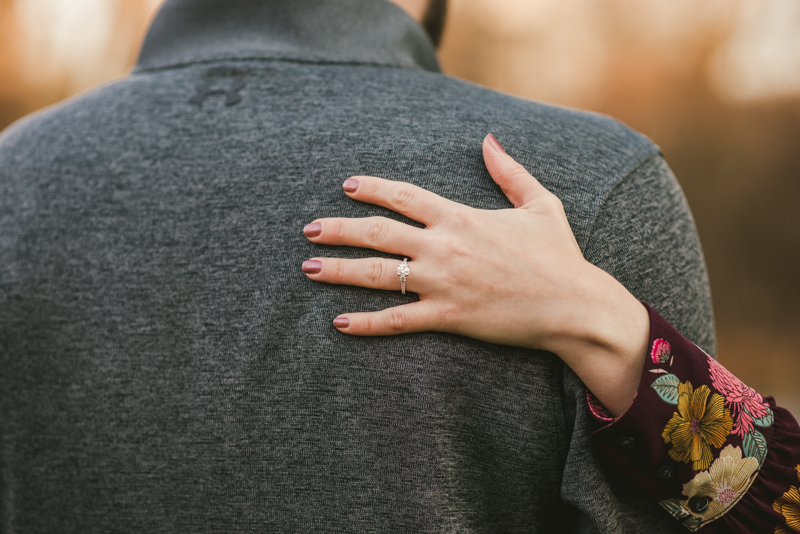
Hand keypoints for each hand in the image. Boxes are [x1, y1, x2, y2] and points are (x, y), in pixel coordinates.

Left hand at [301, 134, 648, 415]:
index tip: (347, 186)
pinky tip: (340, 323)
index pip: (404, 195)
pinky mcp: (449, 316)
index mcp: (462, 216)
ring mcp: (444, 282)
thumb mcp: (540, 203)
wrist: (575, 305)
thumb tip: (489, 139)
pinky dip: (367, 324)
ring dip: (339, 271)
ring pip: (379, 275)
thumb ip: (509, 172)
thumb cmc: (559, 255)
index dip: (372, 188)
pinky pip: (399, 320)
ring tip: (308, 268)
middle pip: (378, 233)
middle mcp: (446, 246)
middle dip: (338, 230)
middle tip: (308, 230)